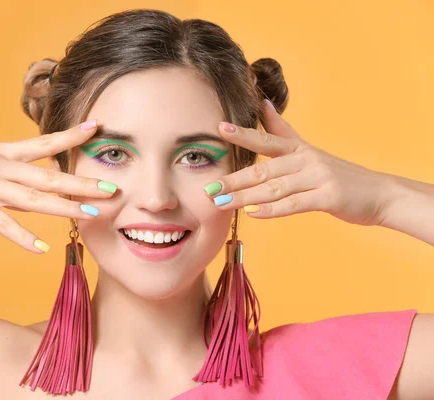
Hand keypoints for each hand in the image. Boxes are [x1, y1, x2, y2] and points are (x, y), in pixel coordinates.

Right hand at [0, 120, 116, 252]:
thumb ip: (6, 167)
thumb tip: (29, 180)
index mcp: (2, 152)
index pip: (44, 143)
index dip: (72, 136)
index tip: (98, 127)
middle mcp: (1, 166)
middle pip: (48, 174)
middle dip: (82, 181)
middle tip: (112, 186)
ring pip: (33, 198)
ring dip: (65, 207)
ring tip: (92, 214)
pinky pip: (2, 225)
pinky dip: (23, 237)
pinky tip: (42, 248)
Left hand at [204, 100, 389, 226]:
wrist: (379, 194)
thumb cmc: (338, 174)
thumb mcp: (309, 150)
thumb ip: (283, 130)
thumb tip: (262, 104)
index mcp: (298, 148)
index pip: (266, 139)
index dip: (243, 133)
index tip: (219, 128)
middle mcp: (306, 159)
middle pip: (263, 168)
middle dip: (233, 179)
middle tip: (209, 188)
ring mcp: (318, 176)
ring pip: (274, 187)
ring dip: (246, 197)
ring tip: (222, 204)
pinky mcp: (328, 196)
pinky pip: (295, 204)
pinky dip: (273, 210)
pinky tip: (255, 214)